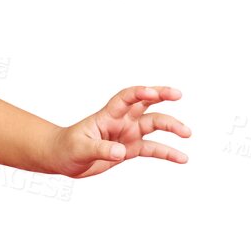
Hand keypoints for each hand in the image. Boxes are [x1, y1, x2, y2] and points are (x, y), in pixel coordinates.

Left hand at [50, 85, 189, 177]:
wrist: (63, 159)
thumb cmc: (67, 148)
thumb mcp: (80, 148)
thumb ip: (101, 149)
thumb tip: (121, 152)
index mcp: (108, 115)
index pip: (126, 98)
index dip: (140, 92)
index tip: (152, 93)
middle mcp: (122, 121)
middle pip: (146, 103)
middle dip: (162, 96)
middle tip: (178, 95)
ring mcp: (128, 134)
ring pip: (154, 125)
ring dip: (171, 126)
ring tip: (187, 133)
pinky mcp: (130, 149)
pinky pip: (153, 149)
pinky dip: (167, 153)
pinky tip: (182, 158)